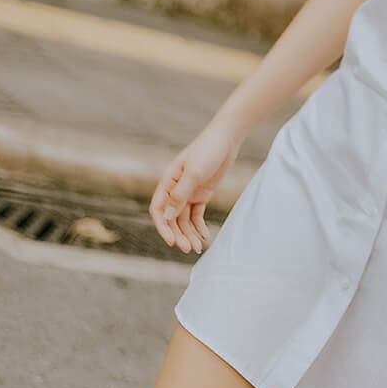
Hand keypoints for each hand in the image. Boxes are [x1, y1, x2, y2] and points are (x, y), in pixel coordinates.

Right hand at [150, 122, 241, 253]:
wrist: (227, 138)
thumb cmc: (207, 150)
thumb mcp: (194, 172)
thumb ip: (180, 194)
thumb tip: (167, 216)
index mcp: (167, 182)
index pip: (159, 210)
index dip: (163, 227)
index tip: (172, 241)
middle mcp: (175, 189)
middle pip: (172, 218)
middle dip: (178, 234)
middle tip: (188, 248)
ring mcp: (188, 192)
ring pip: (184, 218)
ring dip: (189, 233)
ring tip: (196, 247)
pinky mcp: (202, 193)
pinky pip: (196, 214)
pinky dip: (198, 225)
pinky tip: (204, 235)